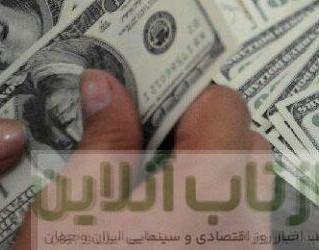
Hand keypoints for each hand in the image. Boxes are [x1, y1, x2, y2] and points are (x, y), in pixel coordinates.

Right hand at [14, 70, 271, 248]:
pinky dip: (206, 205)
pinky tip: (158, 218)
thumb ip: (101, 140)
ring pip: (244, 185)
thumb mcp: (73, 212)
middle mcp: (243, 222)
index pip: (224, 106)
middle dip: (201, 128)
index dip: (184, 91)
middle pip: (245, 144)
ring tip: (145, 178)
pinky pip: (235, 221)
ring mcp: (245, 249)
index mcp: (210, 190)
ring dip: (205, 166)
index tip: (144, 95)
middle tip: (144, 136)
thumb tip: (103, 84)